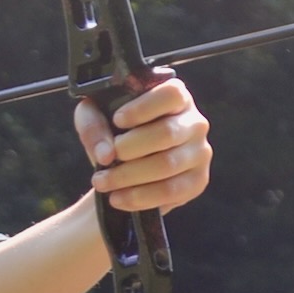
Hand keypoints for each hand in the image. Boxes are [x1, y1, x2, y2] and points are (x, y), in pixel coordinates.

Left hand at [75, 75, 210, 217]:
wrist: (124, 164)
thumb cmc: (114, 131)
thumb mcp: (95, 117)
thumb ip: (94, 126)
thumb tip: (106, 154)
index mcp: (177, 97)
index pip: (171, 95)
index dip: (143, 108)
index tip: (117, 120)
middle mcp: (195, 122)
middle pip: (167, 133)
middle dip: (129, 149)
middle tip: (104, 162)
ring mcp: (200, 152)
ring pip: (167, 165)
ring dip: (129, 177)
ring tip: (102, 182)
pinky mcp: (198, 181)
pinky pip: (171, 191)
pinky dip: (140, 197)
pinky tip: (118, 198)